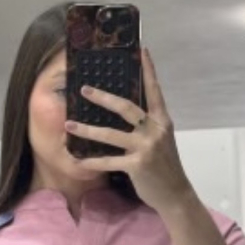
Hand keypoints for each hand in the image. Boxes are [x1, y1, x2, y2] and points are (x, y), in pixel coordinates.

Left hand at [65, 47, 195, 214]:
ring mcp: (146, 148)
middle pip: (126, 107)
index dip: (148, 70)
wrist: (175, 194)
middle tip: (84, 89)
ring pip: (111, 135)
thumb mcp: (161, 140)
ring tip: (69, 125)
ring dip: (88, 130)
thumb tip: (128, 112)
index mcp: (162, 121)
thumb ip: (148, 125)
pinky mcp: (138, 165)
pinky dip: (92, 162)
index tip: (142, 50)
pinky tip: (78, 161)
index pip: (154, 90)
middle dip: (103, 97)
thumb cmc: (165, 166)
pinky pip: (109, 162)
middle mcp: (154, 130)